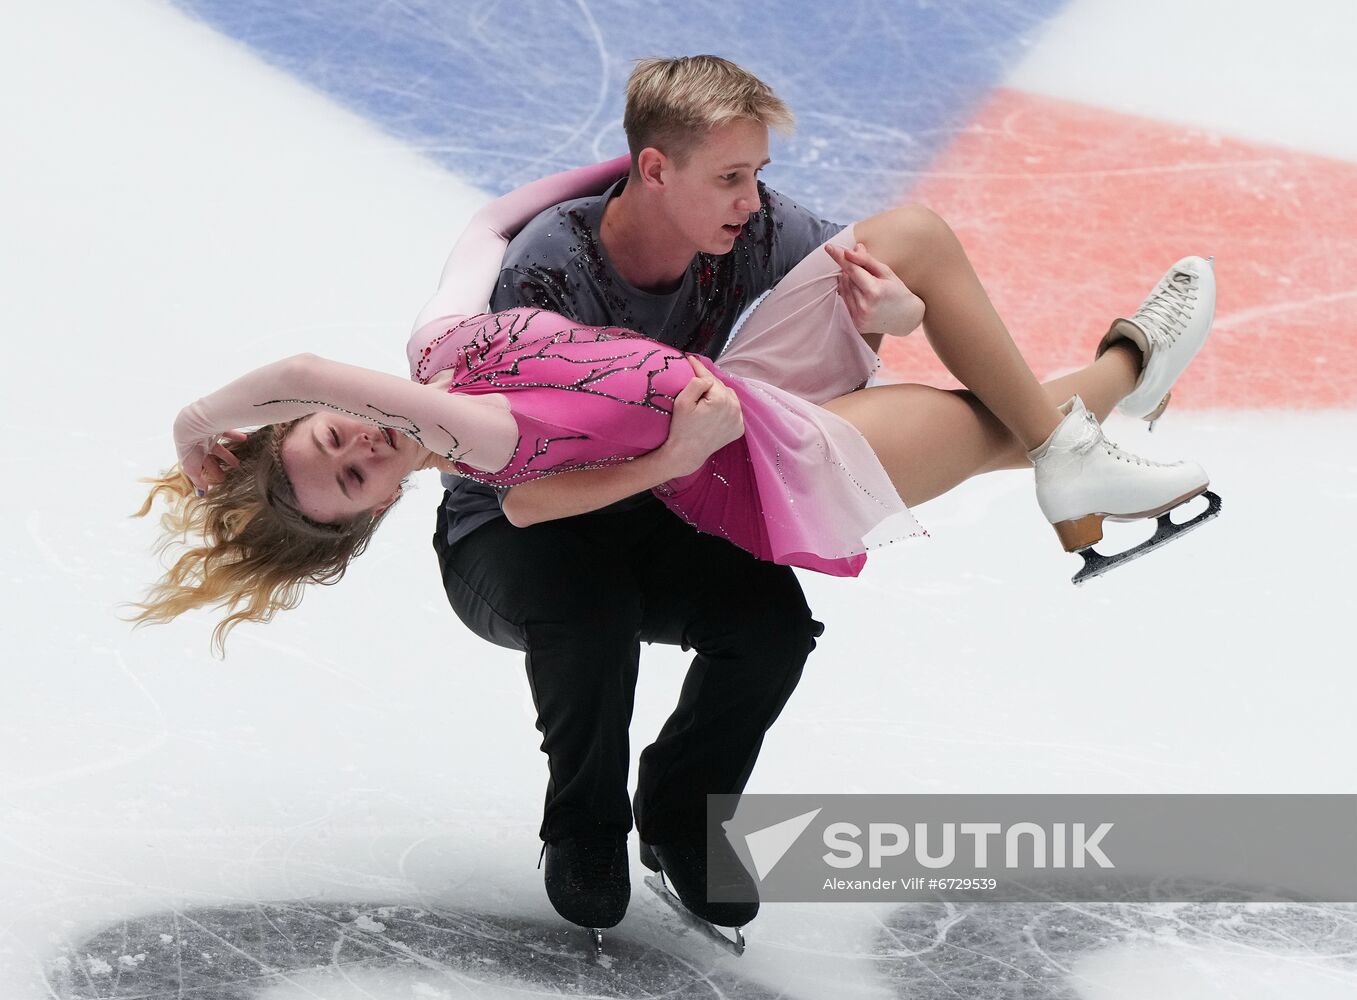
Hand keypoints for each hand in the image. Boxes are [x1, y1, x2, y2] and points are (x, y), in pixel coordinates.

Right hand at [177, 428, 245, 493]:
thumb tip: (201, 493)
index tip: (221, 479)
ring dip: (228, 454)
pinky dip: (234, 435)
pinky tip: (244, 439)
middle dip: (221, 464)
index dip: (211, 472)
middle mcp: (198, 446)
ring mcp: (206, 436)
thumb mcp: (192, 469)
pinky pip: (226, 431)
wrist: (192, 429)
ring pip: (219, 447)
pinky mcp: (213, 426)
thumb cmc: (189, 450)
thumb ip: (198, 481)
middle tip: (233, 469)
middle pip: (211, 457)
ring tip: (238, 461)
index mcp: (191, 456)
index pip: (202, 466)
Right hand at [657, 356, 744, 477]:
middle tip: (695, 376)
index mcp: (722, 400)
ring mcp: (739, 420)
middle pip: (720, 386)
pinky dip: (725, 407)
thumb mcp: (682, 402)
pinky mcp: (739, 429)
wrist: (686, 453)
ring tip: (705, 395)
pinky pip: (733, 410)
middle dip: (708, 382)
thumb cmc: (681, 428)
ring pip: (729, 396)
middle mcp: (735, 408)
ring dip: (718, 393)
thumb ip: (696, 383)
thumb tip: (705, 376)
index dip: (698, 368)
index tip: (690, 359)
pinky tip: (714, 409)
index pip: (709, 378)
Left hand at [824, 241, 924, 336]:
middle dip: (852, 270)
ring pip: (844, 289)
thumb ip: (867, 261)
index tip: (829, 247)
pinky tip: (861, 292)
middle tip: (867, 273)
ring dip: (850, 281)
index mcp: (874, 291)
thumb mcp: (886, 272)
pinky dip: (849, 292)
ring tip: (866, 284)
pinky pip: (845, 301)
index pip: (852, 270)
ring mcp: (859, 317)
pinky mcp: (855, 323)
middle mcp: (864, 306)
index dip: (840, 257)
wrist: (905, 318)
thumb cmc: (898, 291)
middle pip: (847, 278)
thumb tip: (850, 250)